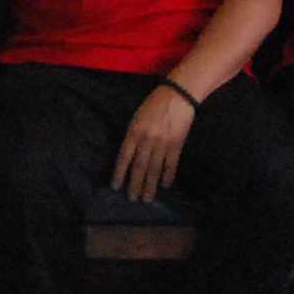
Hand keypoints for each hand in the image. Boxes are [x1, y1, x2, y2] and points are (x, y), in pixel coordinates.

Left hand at [109, 80, 196, 199]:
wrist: (177, 95)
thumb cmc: (154, 105)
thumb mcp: (137, 118)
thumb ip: (132, 136)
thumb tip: (128, 156)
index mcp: (134, 131)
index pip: (124, 157)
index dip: (119, 173)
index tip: (115, 187)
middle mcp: (147, 139)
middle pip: (139, 167)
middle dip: (135, 185)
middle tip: (132, 199)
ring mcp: (162, 143)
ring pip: (154, 169)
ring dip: (150, 185)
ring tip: (147, 198)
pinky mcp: (176, 144)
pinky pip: (171, 163)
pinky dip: (168, 175)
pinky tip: (165, 185)